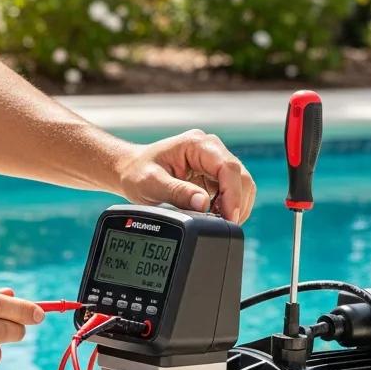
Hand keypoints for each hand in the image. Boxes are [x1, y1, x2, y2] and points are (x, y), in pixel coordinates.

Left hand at [116, 129, 256, 223]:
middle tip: (225, 225)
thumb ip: (177, 192)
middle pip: (240, 176)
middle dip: (237, 203)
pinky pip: (231, 191)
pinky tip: (215, 217)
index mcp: (196, 144)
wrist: (130, 171)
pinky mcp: (213, 175)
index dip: (233, 194)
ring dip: (234, 206)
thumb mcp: (151, 184)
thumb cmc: (137, 172)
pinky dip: (228, 207)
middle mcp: (210, 149)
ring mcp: (213, 162)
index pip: (228, 167)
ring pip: (240, 185)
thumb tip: (203, 203)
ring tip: (219, 223)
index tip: (229, 217)